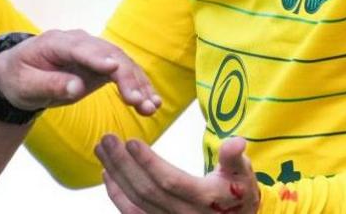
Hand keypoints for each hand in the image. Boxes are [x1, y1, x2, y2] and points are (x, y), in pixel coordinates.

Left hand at [0, 30, 161, 114]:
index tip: (114, 70)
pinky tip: (151, 103)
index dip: (98, 58)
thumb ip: (51, 84)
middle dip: (126, 78)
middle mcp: (80, 42)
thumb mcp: (26, 85)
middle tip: (139, 101)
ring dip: (139, 84)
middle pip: (109, 55)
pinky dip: (138, 87)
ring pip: (122, 63)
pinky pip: (124, 74)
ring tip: (151, 107)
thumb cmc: (18, 78)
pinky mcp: (102, 65)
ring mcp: (94, 52)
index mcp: (57, 43)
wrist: (19, 75)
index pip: (80, 49)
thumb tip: (76, 88)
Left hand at [96, 135, 260, 213]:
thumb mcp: (243, 173)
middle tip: (107, 138)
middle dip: (123, 164)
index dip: (149, 163)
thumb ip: (234, 158)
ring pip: (135, 201)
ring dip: (115, 174)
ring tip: (102, 149)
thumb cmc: (238, 192)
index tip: (131, 141)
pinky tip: (106, 174)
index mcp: (204, 198)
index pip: (170, 181)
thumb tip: (236, 142)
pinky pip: (133, 213)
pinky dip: (116, 195)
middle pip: (146, 190)